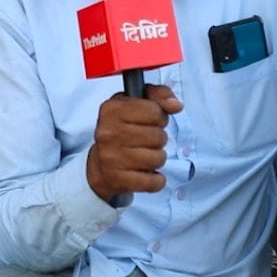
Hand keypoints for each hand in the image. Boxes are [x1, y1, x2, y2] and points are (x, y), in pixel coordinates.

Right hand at [87, 84, 183, 201]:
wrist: (100, 162)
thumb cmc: (123, 128)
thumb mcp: (136, 102)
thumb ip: (159, 95)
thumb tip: (176, 105)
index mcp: (112, 109)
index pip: (154, 111)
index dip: (159, 117)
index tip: (151, 121)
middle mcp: (108, 132)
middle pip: (158, 136)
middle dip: (159, 139)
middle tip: (147, 140)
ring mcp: (111, 157)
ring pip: (158, 159)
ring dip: (157, 158)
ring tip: (145, 155)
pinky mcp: (117, 179)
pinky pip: (153, 182)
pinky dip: (156, 180)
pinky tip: (147, 173)